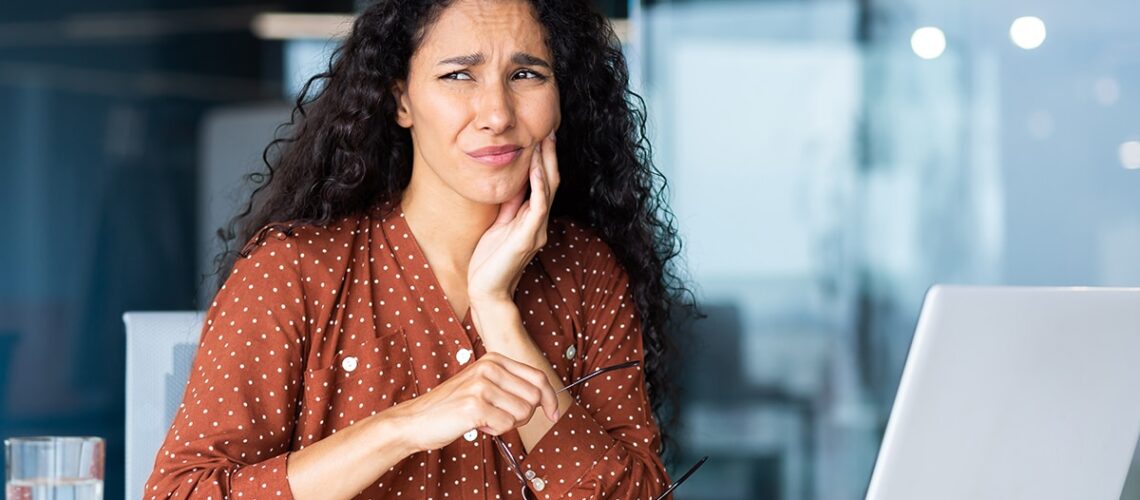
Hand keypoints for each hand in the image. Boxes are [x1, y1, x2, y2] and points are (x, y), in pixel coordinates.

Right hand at [380, 352, 559, 453]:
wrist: (417, 420)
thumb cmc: (452, 407)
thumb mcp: (483, 385)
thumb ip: (510, 385)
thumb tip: (545, 397)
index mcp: (494, 360)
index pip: (538, 377)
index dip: (550, 398)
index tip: (553, 413)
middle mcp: (489, 368)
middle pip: (535, 396)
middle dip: (525, 415)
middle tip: (502, 418)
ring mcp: (482, 385)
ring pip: (523, 412)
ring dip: (508, 424)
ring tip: (485, 419)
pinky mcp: (475, 405)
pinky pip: (506, 425)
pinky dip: (495, 431)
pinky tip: (478, 425)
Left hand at [467, 133, 559, 301]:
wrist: (486, 292)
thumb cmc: (488, 263)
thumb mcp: (498, 226)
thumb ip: (508, 207)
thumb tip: (511, 184)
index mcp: (531, 220)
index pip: (543, 183)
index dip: (544, 159)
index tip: (541, 135)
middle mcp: (538, 223)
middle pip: (551, 181)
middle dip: (549, 154)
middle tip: (549, 128)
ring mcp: (536, 230)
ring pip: (548, 189)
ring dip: (546, 163)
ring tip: (544, 140)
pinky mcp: (528, 237)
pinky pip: (538, 205)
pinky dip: (538, 184)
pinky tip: (536, 167)